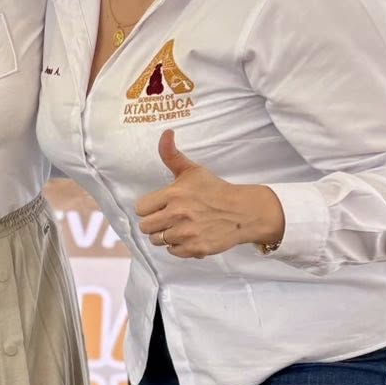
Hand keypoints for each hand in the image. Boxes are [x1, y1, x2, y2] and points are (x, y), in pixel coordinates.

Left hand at [135, 130, 285, 259]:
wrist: (244, 211)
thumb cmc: (215, 190)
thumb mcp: (192, 170)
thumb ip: (171, 155)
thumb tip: (166, 132)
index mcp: (174, 194)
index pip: (141, 208)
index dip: (150, 208)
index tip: (161, 206)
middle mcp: (178, 214)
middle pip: (145, 227)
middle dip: (155, 224)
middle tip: (170, 218)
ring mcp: (187, 232)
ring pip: (157, 241)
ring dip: (166, 236)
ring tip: (181, 227)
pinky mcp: (196, 248)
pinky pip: (173, 252)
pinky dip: (179, 247)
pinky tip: (190, 236)